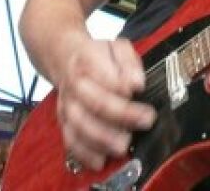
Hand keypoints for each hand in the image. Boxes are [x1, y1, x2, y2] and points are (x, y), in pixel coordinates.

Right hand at [55, 38, 155, 170]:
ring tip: (123, 146)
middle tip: (145, 121)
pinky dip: (84, 154)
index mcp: (87, 60)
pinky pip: (70, 141)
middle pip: (93, 102)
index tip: (140, 90)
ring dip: (102, 139)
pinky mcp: (64, 122)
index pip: (103, 74)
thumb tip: (137, 83)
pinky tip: (100, 161)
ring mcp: (67, 104)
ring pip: (79, 125)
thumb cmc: (97, 56)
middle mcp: (74, 84)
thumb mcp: (117, 47)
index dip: (121, 84)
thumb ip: (129, 62)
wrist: (64, 58)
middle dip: (120, 115)